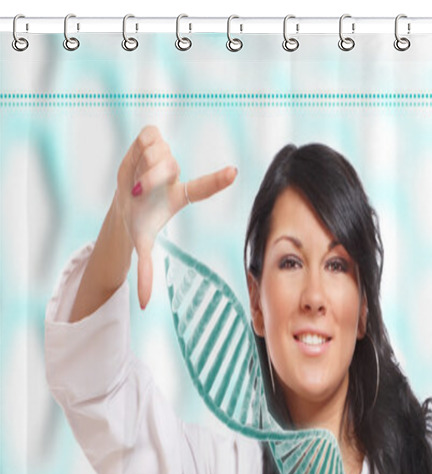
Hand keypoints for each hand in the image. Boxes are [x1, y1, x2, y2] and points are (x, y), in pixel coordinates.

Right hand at [114, 125, 237, 309]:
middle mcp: (176, 174)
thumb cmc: (140, 222)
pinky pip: (148, 136)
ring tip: (135, 177)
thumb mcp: (141, 245)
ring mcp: (165, 155)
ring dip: (142, 165)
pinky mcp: (151, 139)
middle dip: (152, 177)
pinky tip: (135, 159)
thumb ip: (145, 272)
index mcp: (180, 196)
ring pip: (158, 150)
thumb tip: (145, 305)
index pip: (203, 188)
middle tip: (138, 191)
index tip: (234, 172)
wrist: (122, 202)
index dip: (217, 180)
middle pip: (170, 167)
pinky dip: (138, 147)